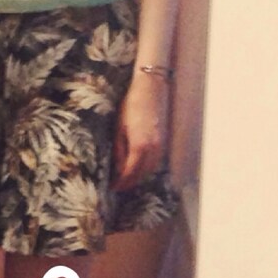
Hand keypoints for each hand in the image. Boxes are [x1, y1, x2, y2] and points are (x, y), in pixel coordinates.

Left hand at [110, 73, 170, 190]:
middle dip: (130, 182)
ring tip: (127, 180)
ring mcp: (161, 145)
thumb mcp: (119, 127)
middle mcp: (154, 148)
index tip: (113, 188)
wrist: (150, 89)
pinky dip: (147, 168)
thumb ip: (119, 150)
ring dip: (139, 176)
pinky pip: (156, 161)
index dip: (122, 182)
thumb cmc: (131, 105)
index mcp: (140, 146)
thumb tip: (117, 168)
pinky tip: (139, 167)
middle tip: (118, 187)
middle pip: (142, 174)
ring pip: (151, 169)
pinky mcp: (164, 140)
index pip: (131, 172)